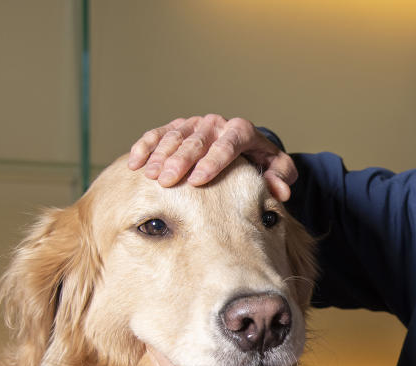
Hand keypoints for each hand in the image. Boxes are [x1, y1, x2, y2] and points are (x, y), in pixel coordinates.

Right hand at [127, 114, 297, 200]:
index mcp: (241, 131)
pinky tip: (135, 162)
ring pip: (175, 136)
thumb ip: (280, 178)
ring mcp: (195, 124)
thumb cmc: (262, 162)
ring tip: (150, 175)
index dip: (213, 161)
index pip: (228, 144)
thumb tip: (279, 192)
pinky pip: (159, 133)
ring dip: (161, 155)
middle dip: (181, 160)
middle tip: (168, 180)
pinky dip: (145, 146)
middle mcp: (217, 124)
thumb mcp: (278, 169)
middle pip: (197, 140)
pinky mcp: (178, 127)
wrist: (247, 147)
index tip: (199, 180)